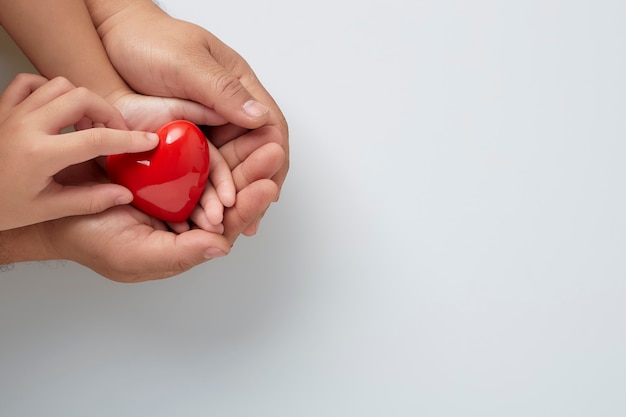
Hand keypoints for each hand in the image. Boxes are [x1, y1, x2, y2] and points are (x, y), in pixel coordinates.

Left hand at [0, 74, 157, 230]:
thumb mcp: (45, 210)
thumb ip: (89, 200)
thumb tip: (124, 195)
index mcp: (40, 154)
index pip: (97, 139)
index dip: (130, 140)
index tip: (148, 141)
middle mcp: (26, 126)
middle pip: (83, 98)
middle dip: (109, 114)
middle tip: (116, 134)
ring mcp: (12, 113)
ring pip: (60, 85)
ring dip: (83, 101)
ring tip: (88, 124)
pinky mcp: (2, 109)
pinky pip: (30, 82)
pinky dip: (50, 90)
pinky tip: (58, 111)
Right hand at [0, 126, 284, 280]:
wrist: (55, 202)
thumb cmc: (90, 238)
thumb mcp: (134, 253)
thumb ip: (180, 254)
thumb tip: (221, 247)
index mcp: (186, 238)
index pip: (226, 224)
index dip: (248, 205)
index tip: (266, 186)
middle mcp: (186, 211)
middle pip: (228, 193)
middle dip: (252, 173)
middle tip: (273, 151)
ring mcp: (176, 184)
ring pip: (216, 169)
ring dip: (240, 153)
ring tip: (263, 136)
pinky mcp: (164, 160)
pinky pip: (194, 149)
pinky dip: (212, 138)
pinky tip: (230, 125)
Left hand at [90, 1, 288, 229]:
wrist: (107, 42)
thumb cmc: (149, 41)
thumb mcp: (187, 63)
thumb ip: (222, 90)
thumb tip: (259, 118)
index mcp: (240, 88)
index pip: (271, 129)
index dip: (273, 161)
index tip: (268, 188)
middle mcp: (228, 111)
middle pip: (252, 154)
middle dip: (251, 188)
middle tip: (249, 220)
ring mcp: (207, 127)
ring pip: (228, 166)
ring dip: (228, 195)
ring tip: (221, 223)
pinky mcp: (184, 140)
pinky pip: (201, 169)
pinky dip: (203, 191)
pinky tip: (200, 211)